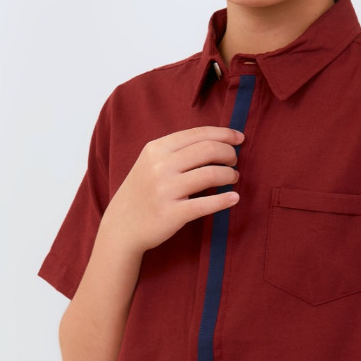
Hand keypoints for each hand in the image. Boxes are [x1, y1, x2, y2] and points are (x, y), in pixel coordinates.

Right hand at [101, 126, 243, 254]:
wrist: (121, 226)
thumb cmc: (143, 191)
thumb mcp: (151, 162)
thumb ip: (177, 150)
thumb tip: (217, 140)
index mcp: (156, 149)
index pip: (198, 134)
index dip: (224, 134)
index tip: (239, 138)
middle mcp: (160, 166)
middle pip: (208, 150)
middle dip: (229, 153)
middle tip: (234, 161)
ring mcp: (165, 190)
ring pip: (211, 174)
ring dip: (230, 174)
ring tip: (233, 178)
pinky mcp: (172, 214)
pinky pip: (206, 204)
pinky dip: (225, 200)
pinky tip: (234, 198)